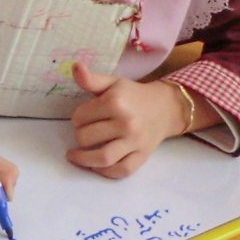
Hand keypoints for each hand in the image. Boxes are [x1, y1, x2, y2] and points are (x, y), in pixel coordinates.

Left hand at [65, 63, 186, 178]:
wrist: (165, 107)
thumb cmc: (133, 95)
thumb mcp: (112, 83)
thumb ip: (91, 79)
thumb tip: (75, 66)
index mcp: (115, 102)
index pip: (80, 117)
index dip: (77, 118)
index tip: (82, 118)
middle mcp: (126, 123)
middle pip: (86, 138)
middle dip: (80, 137)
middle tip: (83, 133)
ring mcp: (135, 141)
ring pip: (102, 158)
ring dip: (83, 160)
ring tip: (75, 156)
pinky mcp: (142, 156)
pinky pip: (121, 170)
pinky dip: (105, 172)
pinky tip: (95, 167)